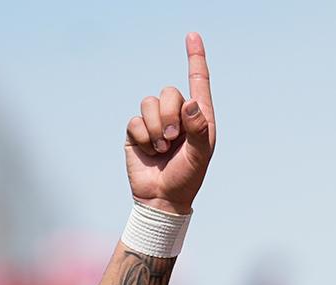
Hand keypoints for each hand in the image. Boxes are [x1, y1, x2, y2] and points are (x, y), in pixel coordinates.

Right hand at [124, 33, 215, 213]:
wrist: (161, 199)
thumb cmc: (187, 178)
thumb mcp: (200, 155)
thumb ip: (199, 129)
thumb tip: (192, 103)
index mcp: (199, 117)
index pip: (198, 81)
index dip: (195, 58)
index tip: (192, 35)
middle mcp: (177, 115)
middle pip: (169, 92)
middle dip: (169, 115)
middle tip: (173, 140)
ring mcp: (156, 122)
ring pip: (149, 103)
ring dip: (156, 128)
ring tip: (162, 149)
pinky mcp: (137, 132)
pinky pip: (135, 121)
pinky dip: (143, 138)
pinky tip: (150, 152)